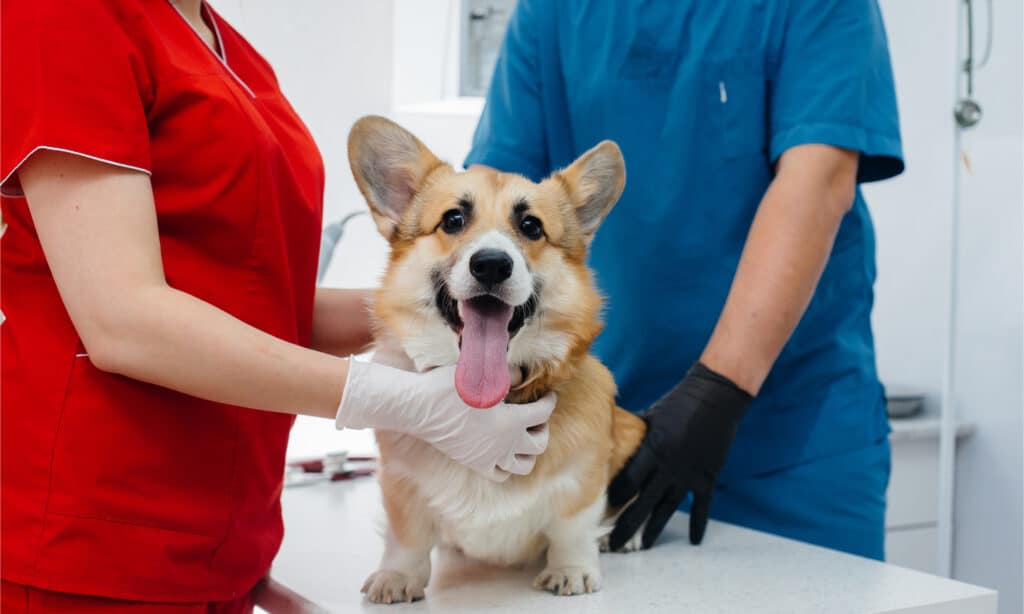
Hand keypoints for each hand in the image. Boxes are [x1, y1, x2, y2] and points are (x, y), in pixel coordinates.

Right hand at [336, 357, 555, 481]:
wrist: (419, 407)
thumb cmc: (448, 386)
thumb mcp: (482, 374)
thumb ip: (508, 375)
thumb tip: (523, 376)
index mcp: (510, 421)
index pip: (543, 414)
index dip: (549, 402)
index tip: (548, 395)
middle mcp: (504, 444)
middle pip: (539, 444)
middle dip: (543, 429)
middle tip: (536, 417)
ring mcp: (490, 457)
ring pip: (524, 465)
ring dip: (529, 452)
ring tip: (523, 437)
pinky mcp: (474, 463)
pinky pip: (500, 474)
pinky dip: (507, 466)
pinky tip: (503, 451)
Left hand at [607, 362, 751, 549]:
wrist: (715, 397)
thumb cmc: (677, 403)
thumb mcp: (649, 416)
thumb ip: (633, 434)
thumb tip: (609, 438)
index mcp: (651, 450)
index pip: (628, 482)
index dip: (615, 498)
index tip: (602, 510)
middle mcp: (669, 467)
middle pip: (644, 503)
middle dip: (627, 525)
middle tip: (614, 544)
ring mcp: (689, 475)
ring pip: (668, 509)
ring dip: (654, 529)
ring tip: (644, 546)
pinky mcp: (708, 477)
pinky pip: (701, 506)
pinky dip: (699, 524)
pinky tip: (694, 541)